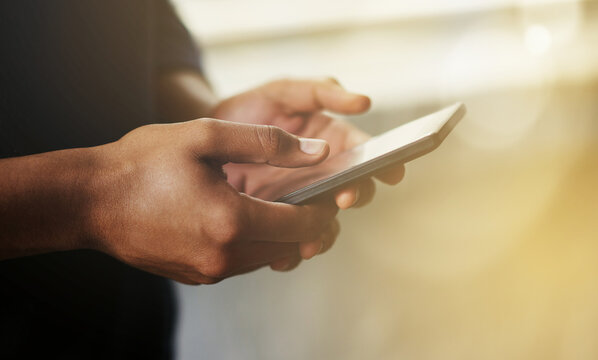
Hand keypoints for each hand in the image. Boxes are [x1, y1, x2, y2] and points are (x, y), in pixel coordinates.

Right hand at [88, 119, 337, 283]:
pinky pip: (242, 264)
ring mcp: (210, 272)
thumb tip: (318, 153)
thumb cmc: (142, 163)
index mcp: (232, 221)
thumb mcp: (204, 136)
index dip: (323, 208)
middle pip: (290, 245)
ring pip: (268, 257)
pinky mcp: (197, 277)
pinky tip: (242, 218)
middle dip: (307, 224)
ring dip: (280, 234)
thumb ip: (266, 143)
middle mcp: (225, 256)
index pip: (303, 224)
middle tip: (307, 197)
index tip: (327, 191)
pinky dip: (253, 243)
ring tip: (275, 204)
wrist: (90, 201)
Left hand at [212, 79, 404, 268]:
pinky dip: (291, 253)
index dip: (382, 163)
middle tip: (343, 198)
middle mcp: (323, 175)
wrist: (206, 141)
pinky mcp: (278, 220)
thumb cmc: (251, 109)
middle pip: (353, 191)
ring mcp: (303, 200)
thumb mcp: (284, 91)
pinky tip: (282, 257)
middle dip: (354, 197)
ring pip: (326, 224)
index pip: (364, 154)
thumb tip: (364, 102)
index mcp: (332, 142)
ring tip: (310, 242)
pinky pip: (293, 242)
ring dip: (323, 235)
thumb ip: (321, 92)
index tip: (392, 173)